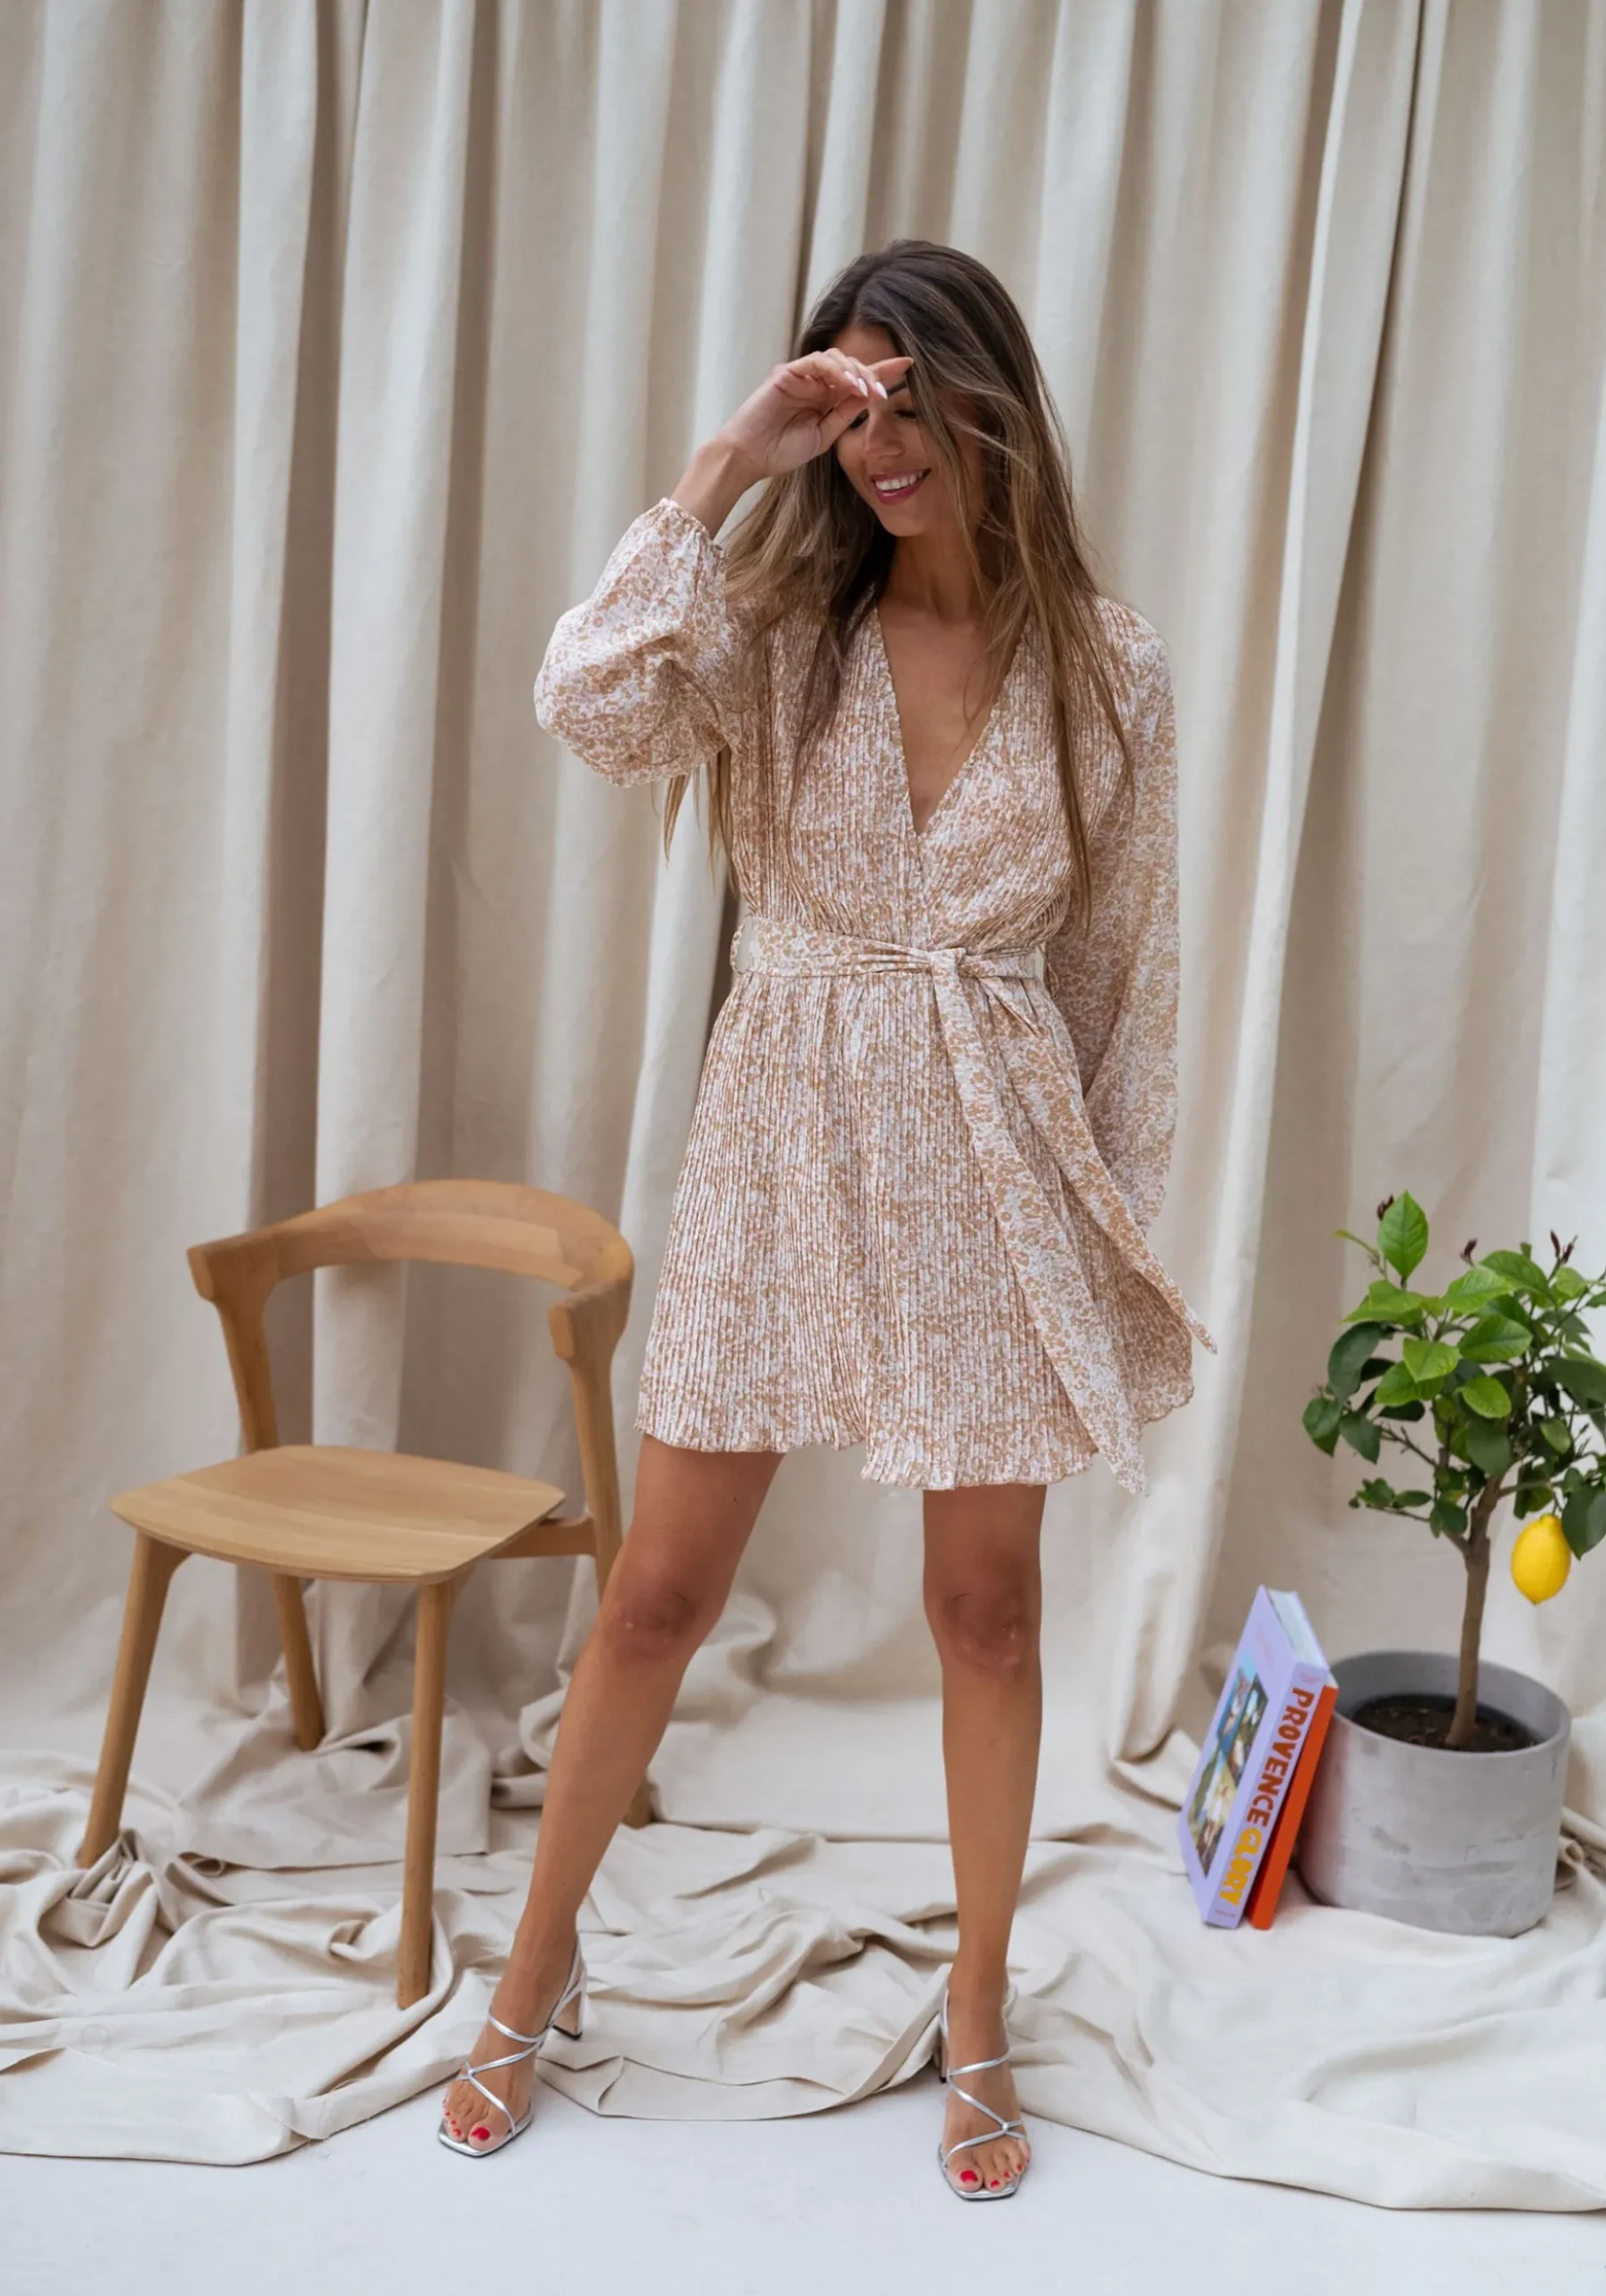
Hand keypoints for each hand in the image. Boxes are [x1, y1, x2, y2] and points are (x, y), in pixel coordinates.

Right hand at [717, 348, 915, 480]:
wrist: (750, 458)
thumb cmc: (782, 450)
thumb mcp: (825, 435)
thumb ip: (845, 413)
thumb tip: (871, 395)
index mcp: (826, 397)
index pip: (859, 379)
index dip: (883, 371)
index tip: (909, 366)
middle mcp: (815, 382)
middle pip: (852, 365)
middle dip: (873, 374)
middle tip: (887, 390)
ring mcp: (801, 375)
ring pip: (836, 358)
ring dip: (857, 372)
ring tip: (869, 389)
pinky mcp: (787, 372)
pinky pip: (817, 361)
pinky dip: (836, 370)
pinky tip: (849, 383)